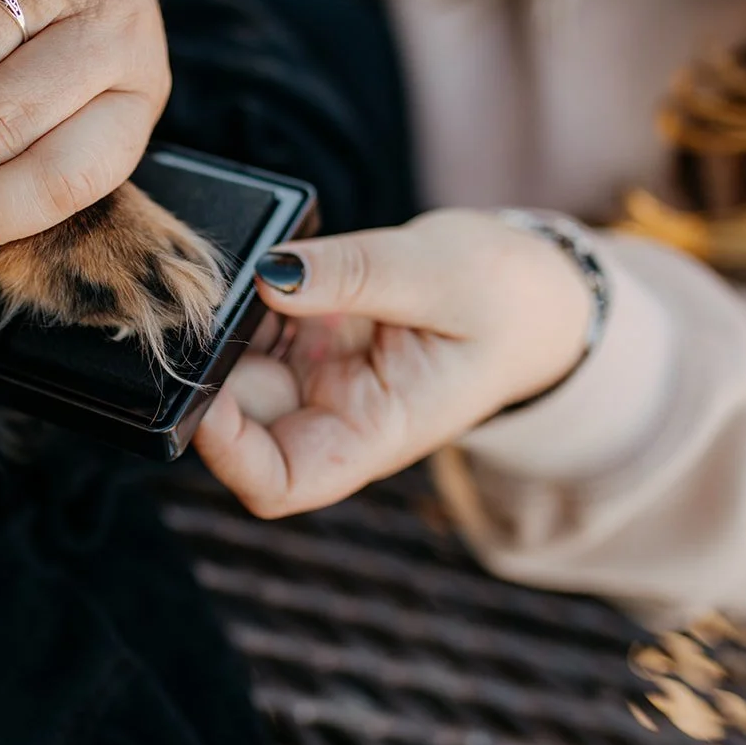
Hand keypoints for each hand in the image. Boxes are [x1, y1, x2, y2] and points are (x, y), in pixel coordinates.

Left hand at [193, 210, 594, 518]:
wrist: (538, 291)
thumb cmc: (508, 300)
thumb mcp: (439, 274)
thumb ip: (352, 275)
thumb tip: (269, 273)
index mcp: (373, 433)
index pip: (277, 482)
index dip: (225, 450)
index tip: (207, 385)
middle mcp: (334, 415)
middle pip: (240, 417)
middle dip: (215, 363)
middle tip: (210, 295)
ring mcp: (318, 377)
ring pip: (237, 366)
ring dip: (226, 322)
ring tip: (248, 271)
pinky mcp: (311, 337)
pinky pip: (254, 324)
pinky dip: (245, 295)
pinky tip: (266, 262)